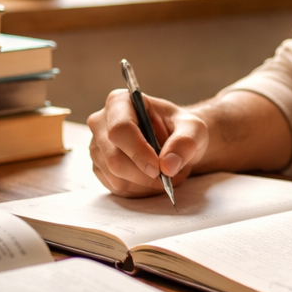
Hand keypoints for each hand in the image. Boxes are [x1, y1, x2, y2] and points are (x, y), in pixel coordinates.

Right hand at [87, 89, 208, 196]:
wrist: (174, 141)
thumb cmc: (180, 128)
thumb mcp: (193, 129)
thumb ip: (185, 142)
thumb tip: (168, 165)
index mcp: (120, 102)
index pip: (120, 129)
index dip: (138, 152)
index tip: (159, 169)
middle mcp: (101, 122)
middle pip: (114, 157)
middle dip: (144, 174)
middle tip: (169, 176)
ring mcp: (97, 146)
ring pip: (115, 176)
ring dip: (145, 184)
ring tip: (166, 176)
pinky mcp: (99, 167)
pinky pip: (116, 187)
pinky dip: (139, 190)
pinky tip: (153, 180)